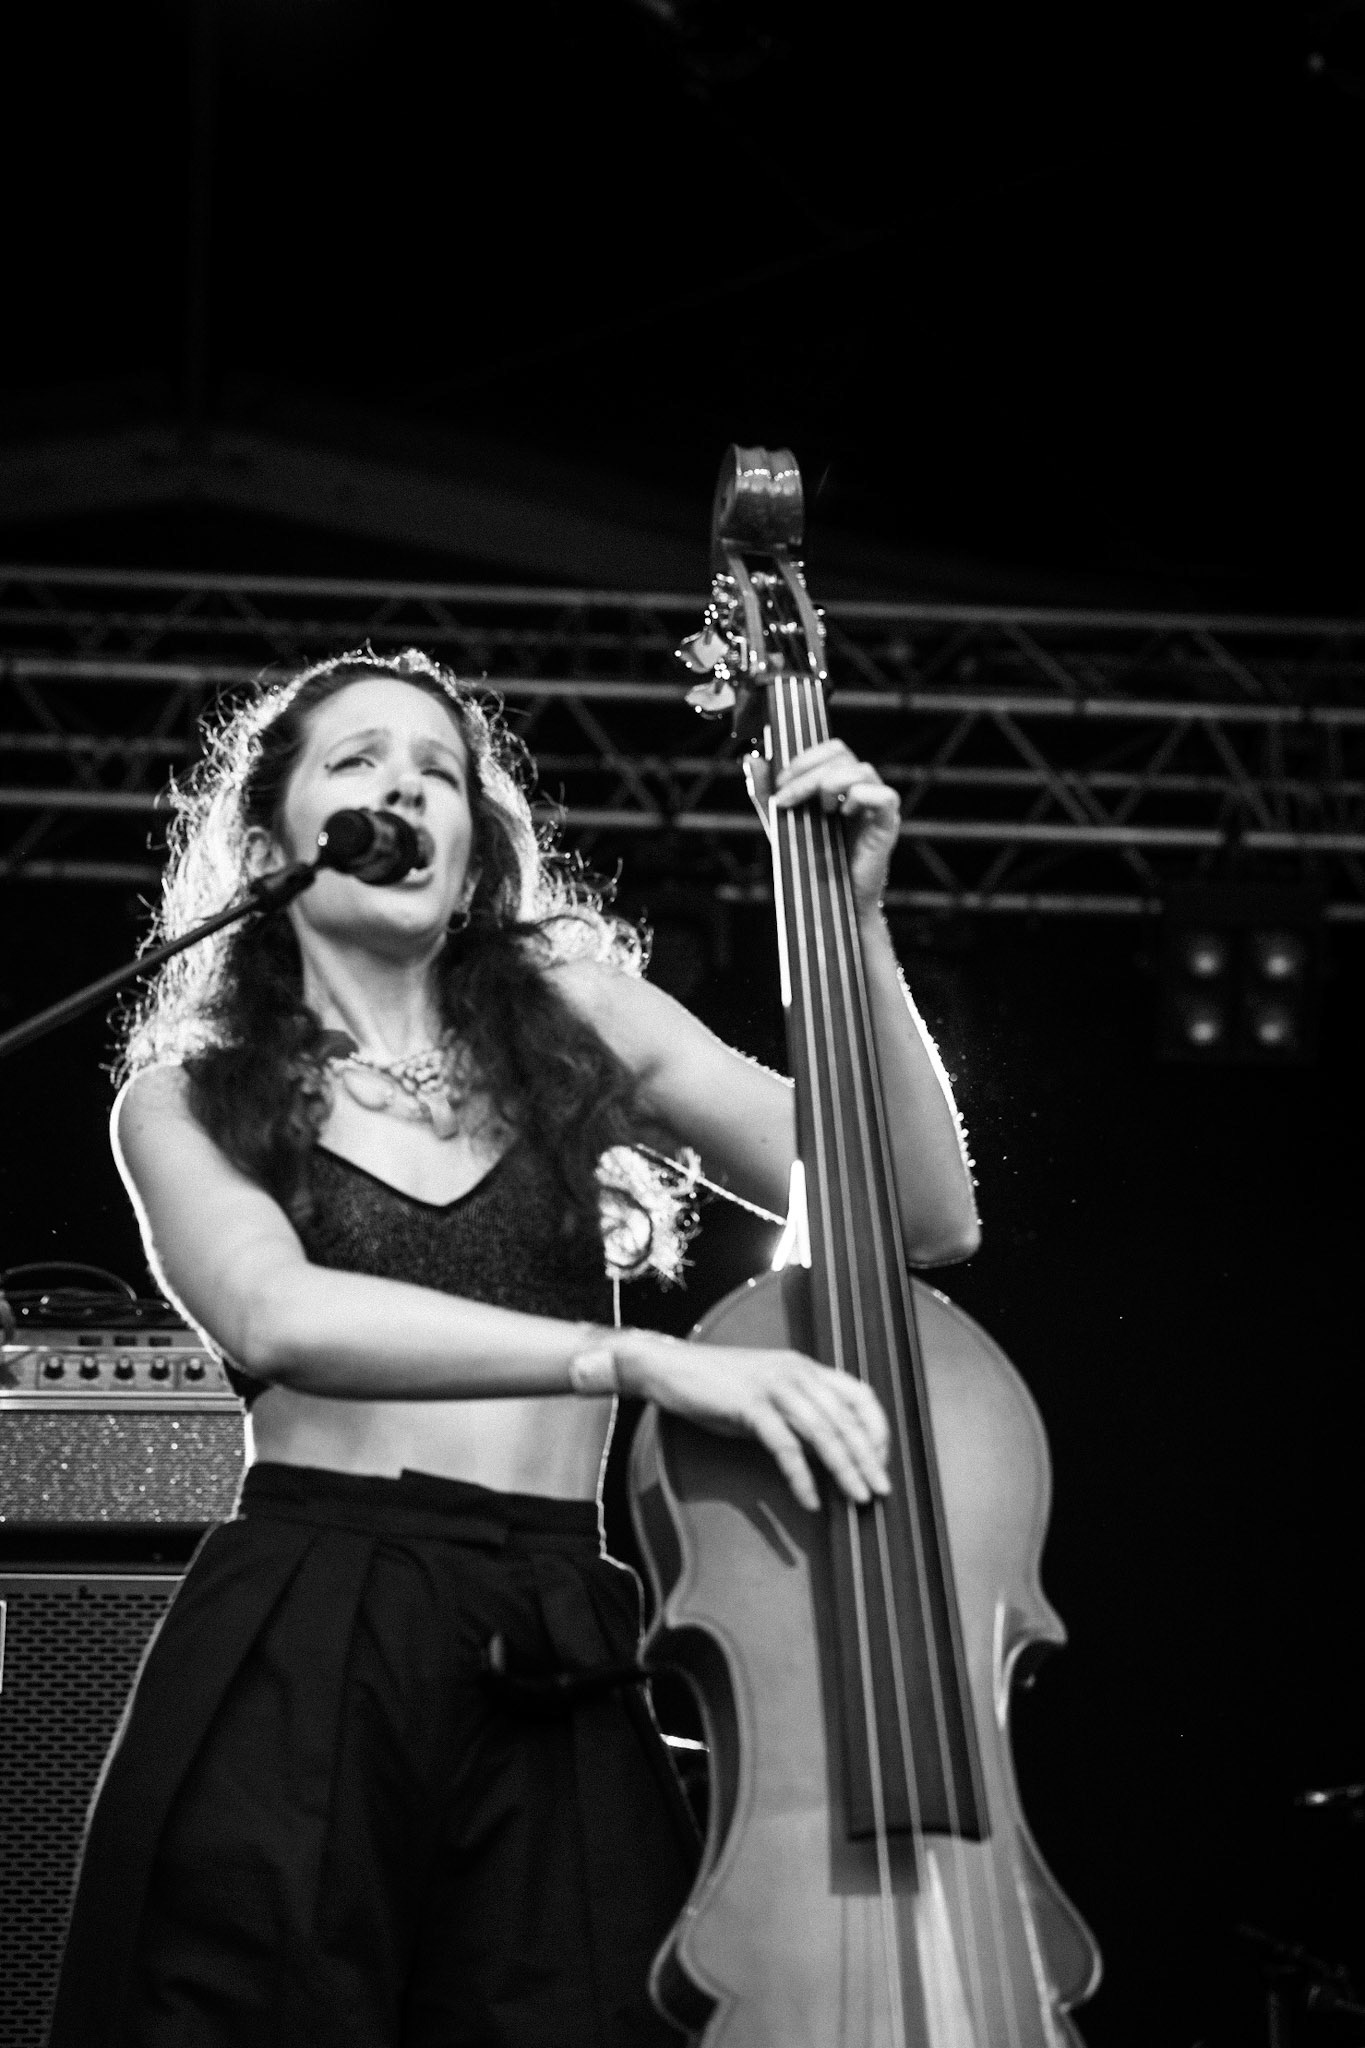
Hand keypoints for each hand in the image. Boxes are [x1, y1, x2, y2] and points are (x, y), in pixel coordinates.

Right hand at [618, 1332, 891, 1512]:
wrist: (672, 1367)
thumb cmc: (720, 1384)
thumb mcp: (769, 1393)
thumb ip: (799, 1412)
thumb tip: (828, 1450)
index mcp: (806, 1368)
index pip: (859, 1394)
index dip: (876, 1428)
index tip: (882, 1460)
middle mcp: (796, 1373)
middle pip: (845, 1418)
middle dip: (867, 1458)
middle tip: (881, 1490)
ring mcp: (774, 1387)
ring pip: (822, 1432)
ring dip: (843, 1469)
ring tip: (857, 1497)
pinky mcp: (750, 1405)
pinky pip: (785, 1446)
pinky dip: (801, 1476)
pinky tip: (810, 1499)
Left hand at [748, 741, 899, 917]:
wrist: (826, 902)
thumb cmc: (809, 861)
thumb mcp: (781, 822)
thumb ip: (767, 793)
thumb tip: (751, 759)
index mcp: (840, 783)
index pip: (832, 749)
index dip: (805, 757)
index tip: (780, 782)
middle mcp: (860, 789)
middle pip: (843, 754)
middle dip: (808, 772)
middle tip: (787, 797)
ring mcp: (875, 806)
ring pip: (862, 770)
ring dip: (831, 783)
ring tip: (820, 811)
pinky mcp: (887, 826)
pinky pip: (884, 796)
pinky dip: (862, 797)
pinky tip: (844, 814)